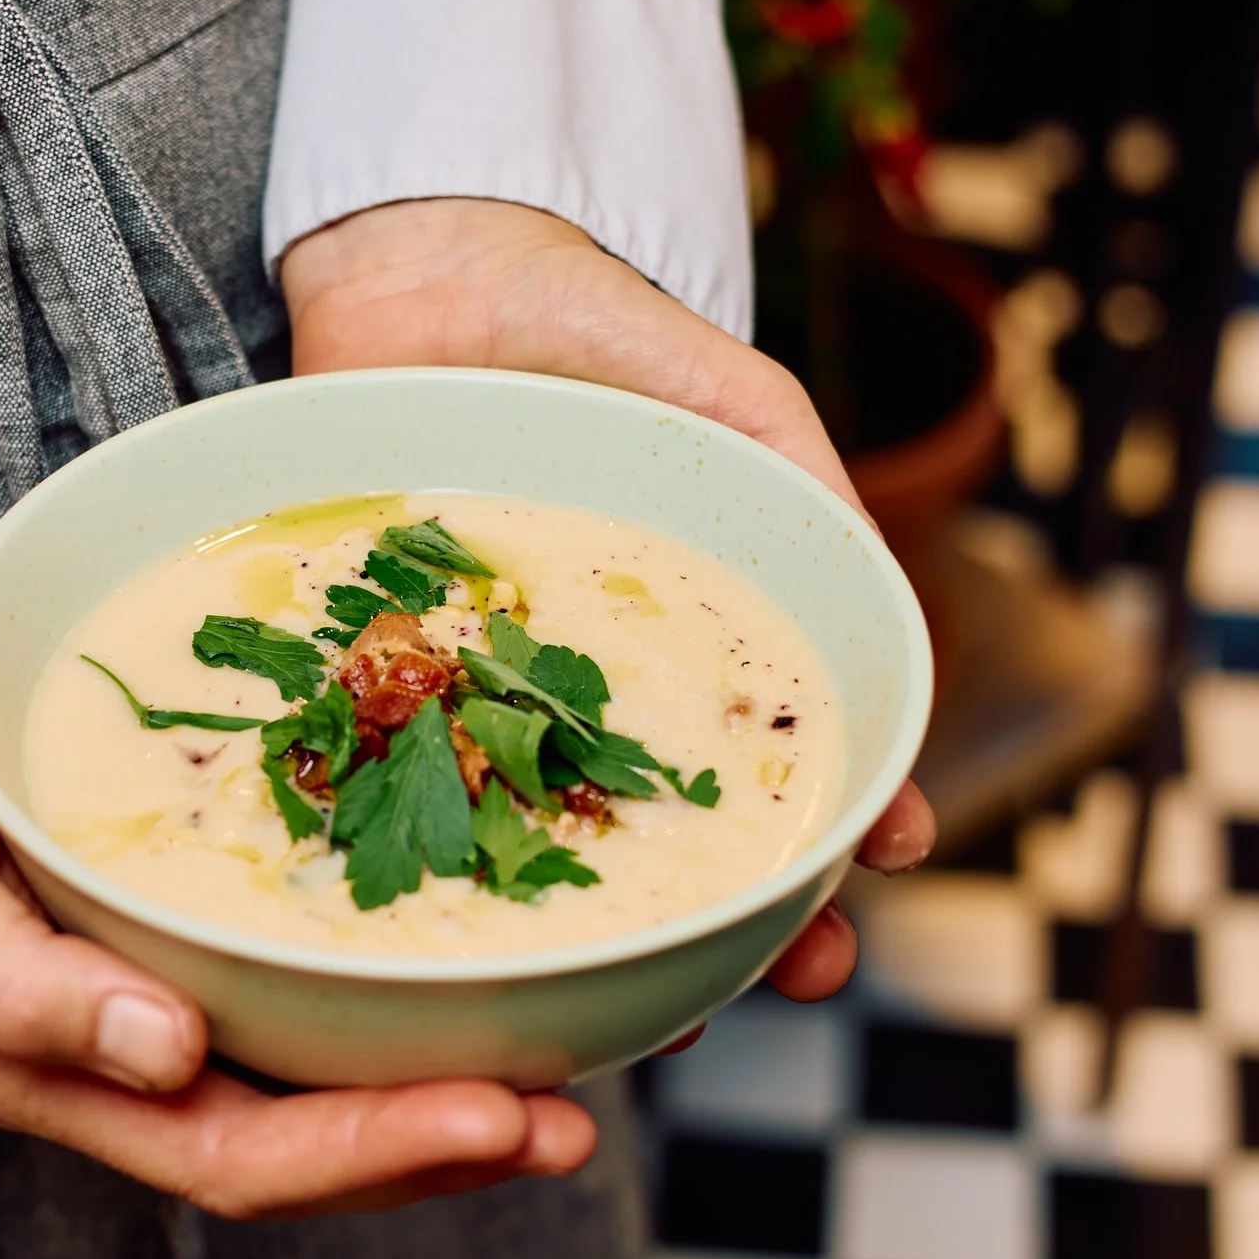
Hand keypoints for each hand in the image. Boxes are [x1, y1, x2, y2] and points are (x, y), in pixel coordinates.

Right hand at [0, 582, 597, 1217]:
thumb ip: (16, 990)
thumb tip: (164, 1058)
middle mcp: (142, 1059)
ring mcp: (182, 993)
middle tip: (580, 1111)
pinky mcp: (212, 922)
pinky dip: (429, 974)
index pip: (242, 1157)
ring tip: (594, 1052)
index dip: (377, 1152)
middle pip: (318, 1141)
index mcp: (68, 1075)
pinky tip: (515, 939)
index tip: (498, 1117)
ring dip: (462, 1076)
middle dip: (453, 1137)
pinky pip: (332, 975)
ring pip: (339, 1070)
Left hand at [283, 197, 938, 1012]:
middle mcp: (588, 686)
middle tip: (801, 979)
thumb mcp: (728, 396)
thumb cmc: (585, 321)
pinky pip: (407, 778)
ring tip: (672, 1001)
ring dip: (613, 931)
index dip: (838, 823)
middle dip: (755, 916)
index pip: (778, 753)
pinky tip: (476, 926)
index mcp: (681, 637)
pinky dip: (437, 857)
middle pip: (679, 832)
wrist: (418, 257)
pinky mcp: (378, 675)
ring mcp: (483, 691)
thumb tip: (880, 597)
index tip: (881, 872)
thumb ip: (801, 480)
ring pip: (548, 843)